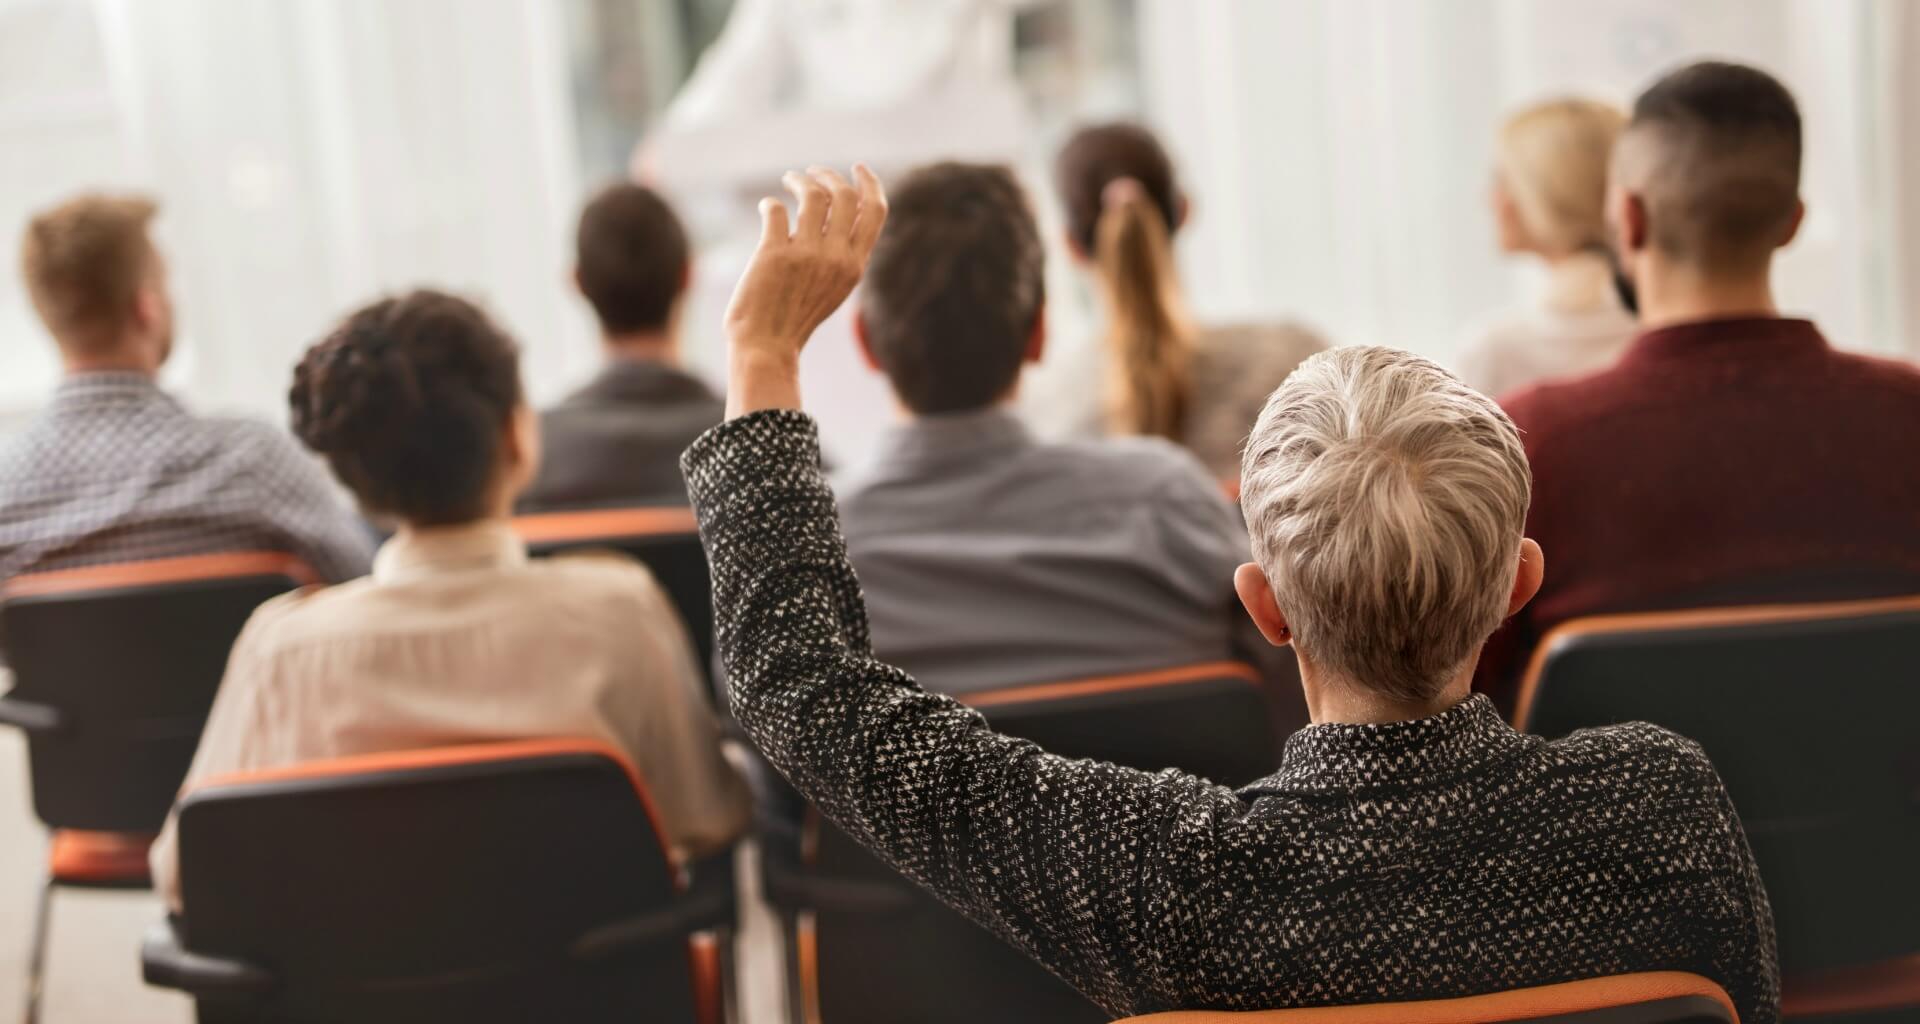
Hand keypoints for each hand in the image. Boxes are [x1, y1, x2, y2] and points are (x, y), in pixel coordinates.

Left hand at [724, 164, 888, 416]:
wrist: (766, 347)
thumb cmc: (794, 320)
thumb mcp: (831, 289)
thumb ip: (838, 256)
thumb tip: (831, 213)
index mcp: (854, 267)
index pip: (875, 213)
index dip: (870, 184)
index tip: (858, 169)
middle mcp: (836, 258)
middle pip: (846, 196)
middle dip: (830, 175)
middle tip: (812, 173)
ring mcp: (806, 255)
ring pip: (813, 195)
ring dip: (800, 180)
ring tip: (789, 180)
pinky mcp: (774, 254)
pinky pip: (775, 209)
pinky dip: (769, 203)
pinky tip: (765, 208)